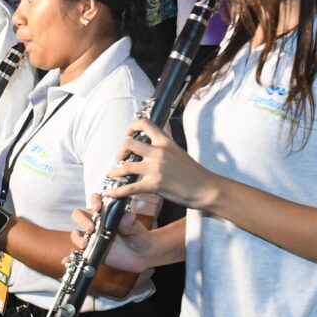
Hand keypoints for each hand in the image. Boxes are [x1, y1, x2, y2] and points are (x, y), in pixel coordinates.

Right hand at [70, 196, 152, 273]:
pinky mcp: (92, 252)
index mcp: (108, 214)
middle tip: (91, 229)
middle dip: (82, 220)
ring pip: (76, 234)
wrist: (142, 255)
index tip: (97, 208)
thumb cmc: (140, 237)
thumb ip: (132, 224)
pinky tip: (66, 261)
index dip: (93, 201)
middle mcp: (97, 224)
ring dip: (77, 238)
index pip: (95, 201)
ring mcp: (93, 238)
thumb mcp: (138, 230)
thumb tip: (128, 216)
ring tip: (84, 244)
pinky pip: (77, 254)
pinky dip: (69, 257)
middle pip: (80, 215)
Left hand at [103, 118, 219, 210]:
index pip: (145, 124)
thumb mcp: (179, 153)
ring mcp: (156, 168)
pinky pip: (129, 188)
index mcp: (166, 142)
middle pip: (129, 143)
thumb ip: (164, 149)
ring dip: (114, 171)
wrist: (206, 188)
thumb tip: (150, 149)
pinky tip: (110, 193)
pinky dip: (116, 191)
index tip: (128, 134)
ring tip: (111, 174)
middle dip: (120, 150)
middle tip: (119, 158)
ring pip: (125, 165)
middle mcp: (159, 152)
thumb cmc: (195, 174)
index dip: (132, 126)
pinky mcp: (154, 185)